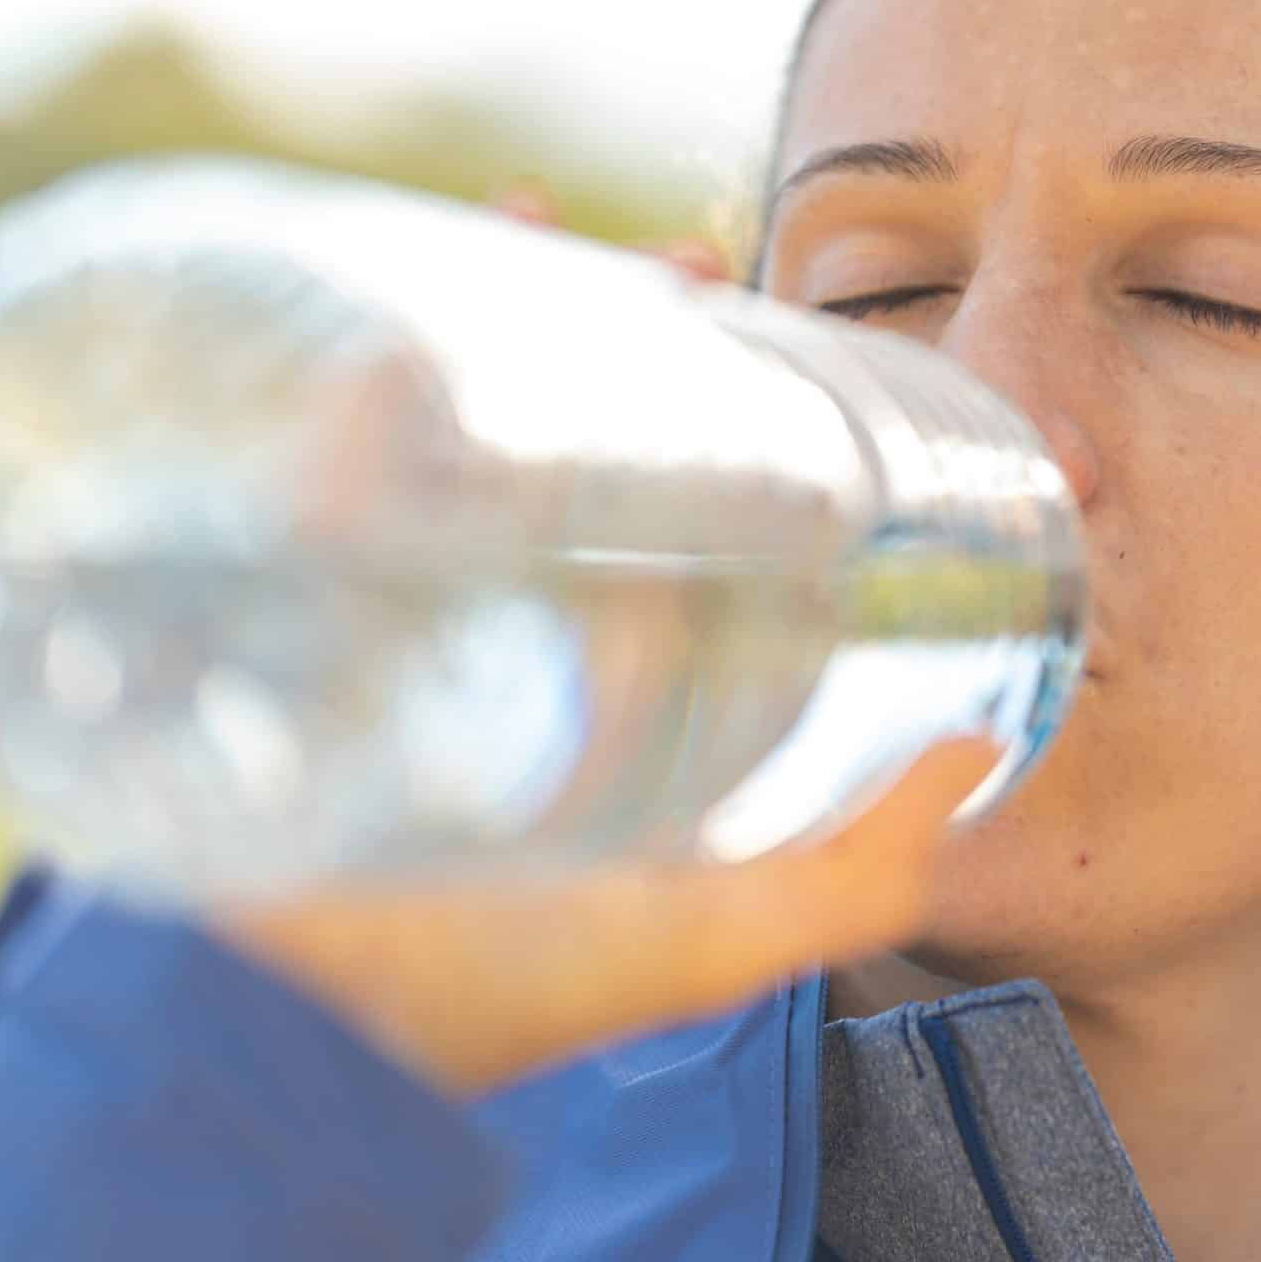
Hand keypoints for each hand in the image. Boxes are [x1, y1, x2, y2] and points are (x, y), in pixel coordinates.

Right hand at [212, 179, 986, 1095]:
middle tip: (672, 261)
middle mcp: (507, 621)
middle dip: (617, 323)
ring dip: (493, 300)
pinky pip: (309, 435)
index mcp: (606, 676)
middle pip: (573, 430)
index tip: (759, 312)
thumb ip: (862, 872)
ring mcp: (388, 598)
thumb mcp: (720, 939)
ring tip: (533, 221)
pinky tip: (395, 285)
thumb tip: (986, 753)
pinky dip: (349, 347)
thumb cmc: (506, 998)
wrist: (296, 1039)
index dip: (726, 397)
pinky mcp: (273, 592)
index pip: (676, 494)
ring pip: (449, 407)